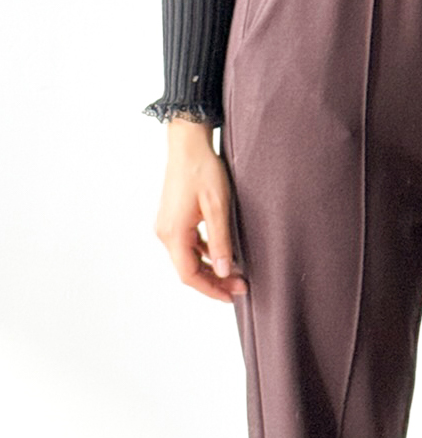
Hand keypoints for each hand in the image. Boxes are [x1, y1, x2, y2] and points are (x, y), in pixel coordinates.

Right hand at [155, 123, 248, 302]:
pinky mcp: (172, 218)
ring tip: (235, 273)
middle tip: (240, 286)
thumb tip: (224, 272)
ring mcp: (166, 225)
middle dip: (214, 281)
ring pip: (187, 258)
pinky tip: (221, 253)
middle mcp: (165, 233)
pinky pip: (187, 244)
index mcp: (174, 233)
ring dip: (209, 268)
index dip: (212, 289)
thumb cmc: (203, 169)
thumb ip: (220, 240)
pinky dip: (203, 253)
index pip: (190, 275)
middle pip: (187, 270)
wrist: (188, 142)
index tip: (233, 295)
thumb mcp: (217, 205)